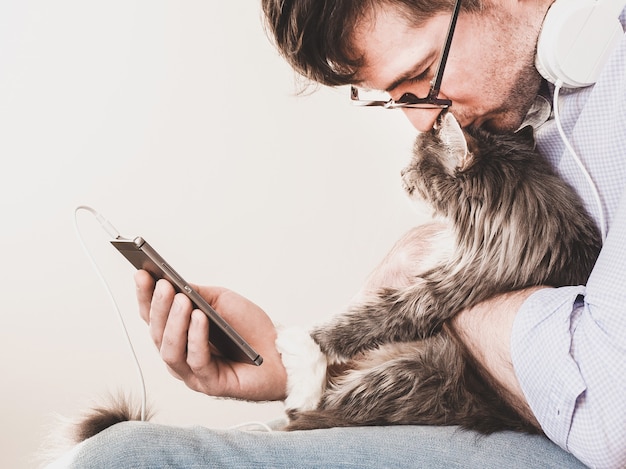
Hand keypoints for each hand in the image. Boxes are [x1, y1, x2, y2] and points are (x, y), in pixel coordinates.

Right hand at [134, 270, 286, 400]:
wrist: (279, 353)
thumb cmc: (250, 329)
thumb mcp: (221, 301)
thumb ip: (197, 293)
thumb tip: (174, 282)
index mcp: (179, 334)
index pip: (153, 316)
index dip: (145, 296)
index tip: (141, 274)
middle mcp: (180, 354)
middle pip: (157, 333)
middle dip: (158, 307)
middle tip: (162, 285)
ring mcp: (192, 372)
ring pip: (171, 350)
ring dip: (174, 323)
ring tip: (182, 300)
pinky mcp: (209, 384)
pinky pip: (197, 360)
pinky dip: (197, 337)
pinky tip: (200, 318)